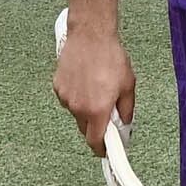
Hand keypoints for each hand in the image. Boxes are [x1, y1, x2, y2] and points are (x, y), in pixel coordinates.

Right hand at [53, 12, 136, 152]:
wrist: (90, 34)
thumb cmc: (110, 57)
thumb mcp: (128, 85)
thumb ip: (126, 110)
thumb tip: (124, 124)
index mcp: (97, 110)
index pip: (95, 141)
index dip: (101, 149)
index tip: (106, 150)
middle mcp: (78, 107)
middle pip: (85, 129)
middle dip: (95, 125)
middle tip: (106, 110)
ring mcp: (66, 97)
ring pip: (76, 113)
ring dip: (86, 108)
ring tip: (96, 87)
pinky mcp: (58, 86)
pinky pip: (68, 99)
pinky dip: (76, 96)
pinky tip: (85, 80)